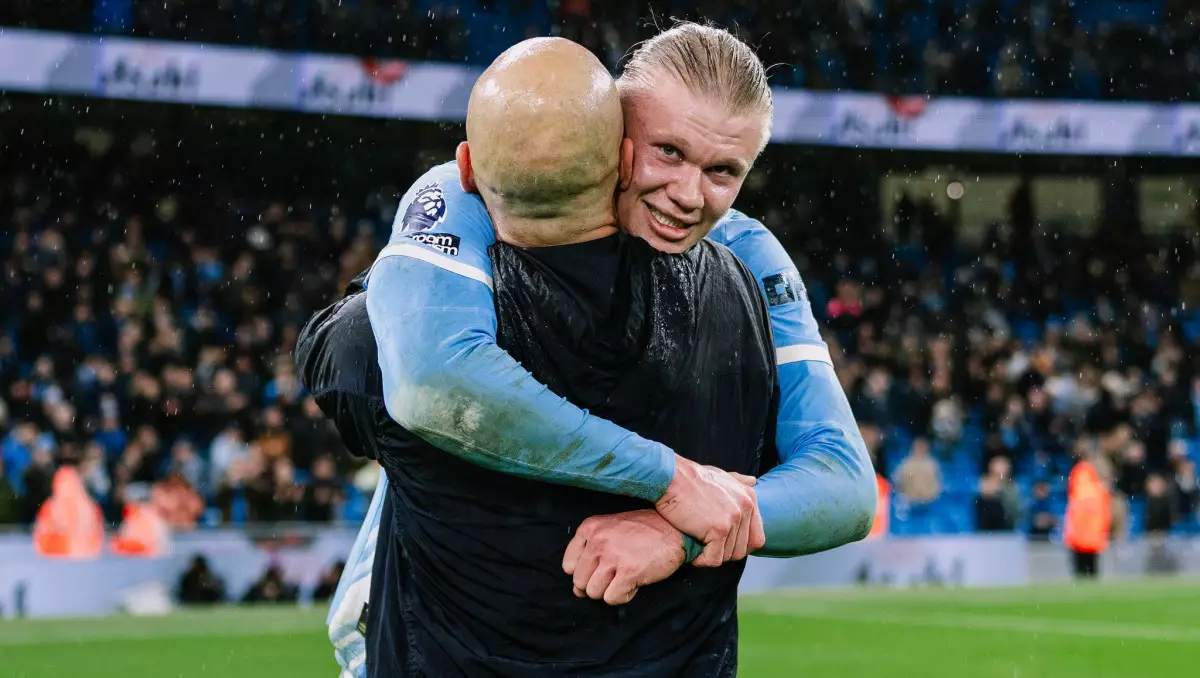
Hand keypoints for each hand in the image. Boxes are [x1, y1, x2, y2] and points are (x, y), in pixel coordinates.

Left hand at [562, 510, 685, 604]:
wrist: (675, 530)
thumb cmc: (642, 532)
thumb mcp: (610, 530)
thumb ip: (589, 556)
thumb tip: (577, 591)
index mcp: (589, 527)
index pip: (568, 566)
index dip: (584, 573)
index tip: (600, 568)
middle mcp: (598, 540)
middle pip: (580, 582)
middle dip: (596, 584)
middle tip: (615, 575)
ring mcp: (613, 555)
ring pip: (594, 592)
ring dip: (610, 591)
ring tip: (625, 577)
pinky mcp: (629, 571)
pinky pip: (612, 598)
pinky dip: (623, 596)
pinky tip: (634, 583)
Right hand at [655, 456, 764, 567]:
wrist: (670, 477)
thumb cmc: (690, 477)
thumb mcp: (720, 475)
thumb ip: (738, 481)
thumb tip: (753, 481)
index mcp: (749, 497)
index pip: (756, 537)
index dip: (740, 546)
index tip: (723, 545)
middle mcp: (745, 508)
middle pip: (742, 549)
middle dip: (724, 552)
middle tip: (707, 548)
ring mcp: (732, 519)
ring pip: (728, 556)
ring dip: (712, 556)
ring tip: (697, 547)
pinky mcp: (718, 529)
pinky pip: (714, 559)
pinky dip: (702, 560)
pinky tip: (692, 553)